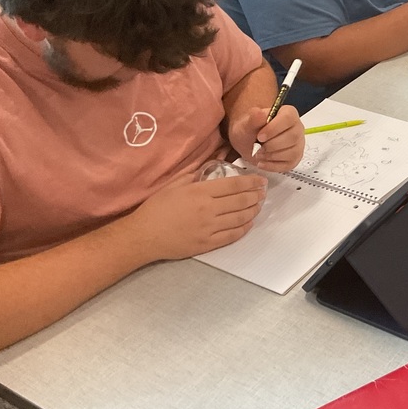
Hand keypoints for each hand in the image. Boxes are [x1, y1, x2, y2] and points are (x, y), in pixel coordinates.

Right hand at [126, 175, 267, 260]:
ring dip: (253, 211)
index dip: (251, 182)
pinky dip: (244, 228)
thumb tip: (213, 165)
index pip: (234, 185)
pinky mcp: (208, 243)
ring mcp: (209, 228)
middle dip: (256, 196)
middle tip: (263, 193)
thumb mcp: (174, 185)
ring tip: (259, 206)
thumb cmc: (156, 208)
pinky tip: (248, 223)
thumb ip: (195, 174)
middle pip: (241, 201)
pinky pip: (232, 235)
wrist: (144, 236)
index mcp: (200, 192)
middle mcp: (209, 209)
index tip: (261, 181)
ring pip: (240, 218)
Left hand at [230, 104, 304, 170]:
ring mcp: (298, 144)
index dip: (274, 128)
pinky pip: (289, 165)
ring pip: (292, 152)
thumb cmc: (251, 130)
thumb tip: (260, 113)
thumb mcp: (247, 123)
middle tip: (257, 147)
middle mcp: (297, 128)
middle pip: (292, 137)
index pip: (288, 118)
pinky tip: (261, 163)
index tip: (259, 137)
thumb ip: (253, 118)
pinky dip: (272, 166)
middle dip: (272, 145)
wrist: (249, 143)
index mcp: (288, 113)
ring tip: (258, 154)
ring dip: (272, 155)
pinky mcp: (295, 159)